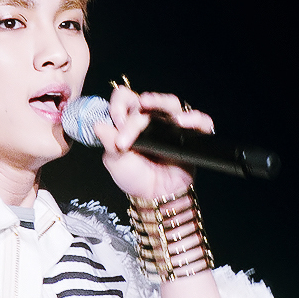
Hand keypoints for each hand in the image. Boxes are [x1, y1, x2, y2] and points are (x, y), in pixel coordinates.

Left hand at [92, 85, 215, 199]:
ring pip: (171, 103)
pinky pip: (200, 122)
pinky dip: (195, 119)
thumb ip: (108, 142)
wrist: (156, 197)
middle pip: (148, 99)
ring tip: (152, 108)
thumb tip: (98, 124)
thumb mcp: (116, 161)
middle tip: (127, 125)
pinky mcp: (191, 136)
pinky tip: (183, 123)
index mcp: (131, 121)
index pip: (125, 100)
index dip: (119, 105)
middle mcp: (152, 120)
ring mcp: (172, 126)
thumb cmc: (135, 178)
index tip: (115, 120)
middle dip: (136, 111)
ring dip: (161, 102)